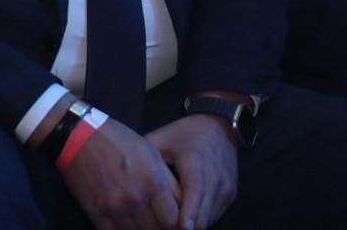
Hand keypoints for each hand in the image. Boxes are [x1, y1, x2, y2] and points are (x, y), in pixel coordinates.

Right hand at [61, 116, 182, 229]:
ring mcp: (113, 208)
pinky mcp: (94, 213)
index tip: (180, 223)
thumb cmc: (122, 142)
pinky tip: (128, 225)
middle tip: (162, 223)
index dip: (179, 225)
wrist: (82, 138)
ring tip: (146, 223)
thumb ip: (168, 182)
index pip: (173, 220)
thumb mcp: (152, 154)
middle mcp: (134, 198)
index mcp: (153, 181)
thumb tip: (183, 204)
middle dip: (162, 229)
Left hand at [145, 114, 237, 229]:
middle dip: (182, 227)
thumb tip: (116, 179)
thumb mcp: (161, 140)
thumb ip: (141, 160)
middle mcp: (215, 176)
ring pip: (208, 220)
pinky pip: (213, 217)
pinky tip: (182, 221)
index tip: (180, 227)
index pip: (194, 191)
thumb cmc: (184, 135)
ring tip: (169, 227)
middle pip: (202, 213)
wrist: (220, 127)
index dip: (187, 213)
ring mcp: (226, 186)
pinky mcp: (230, 194)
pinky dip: (198, 222)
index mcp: (196, 161)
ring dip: (190, 227)